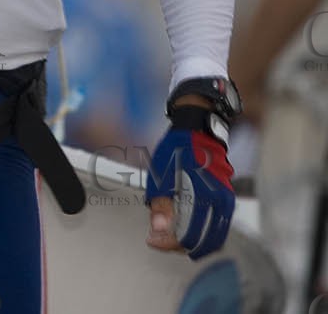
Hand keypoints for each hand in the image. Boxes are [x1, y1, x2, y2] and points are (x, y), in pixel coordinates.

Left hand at [144, 117, 234, 258]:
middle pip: (201, 241)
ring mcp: (225, 202)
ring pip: (214, 237)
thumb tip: (158, 231)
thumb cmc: (175, 152)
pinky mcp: (228, 200)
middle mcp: (217, 203)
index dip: (166, 243)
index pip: (186, 237)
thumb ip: (161, 207)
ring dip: (194, 242)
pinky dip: (207, 234)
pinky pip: (221, 226)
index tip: (151, 240)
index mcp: (199, 198)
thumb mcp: (160, 178)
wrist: (198, 133)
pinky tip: (190, 231)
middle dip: (179, 245)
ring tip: (173, 238)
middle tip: (160, 240)